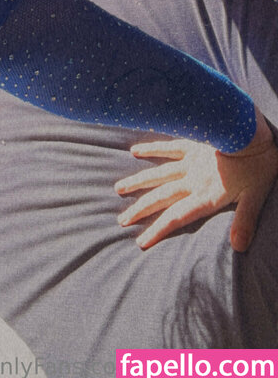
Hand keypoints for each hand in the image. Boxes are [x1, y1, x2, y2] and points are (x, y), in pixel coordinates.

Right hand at [114, 108, 277, 251]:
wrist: (251, 129)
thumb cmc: (259, 164)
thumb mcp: (257, 196)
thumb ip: (245, 221)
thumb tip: (238, 248)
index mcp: (207, 195)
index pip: (177, 217)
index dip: (158, 230)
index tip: (140, 242)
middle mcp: (193, 179)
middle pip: (161, 197)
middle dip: (140, 210)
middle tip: (121, 220)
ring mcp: (190, 160)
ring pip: (158, 174)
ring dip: (138, 182)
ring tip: (118, 189)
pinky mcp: (192, 143)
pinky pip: (167, 147)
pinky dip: (151, 149)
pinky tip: (135, 151)